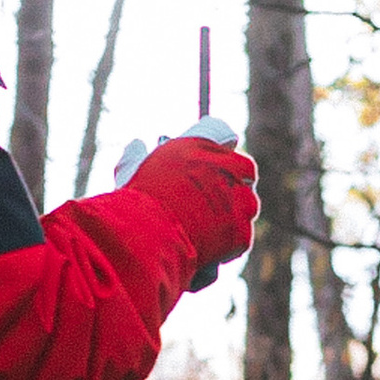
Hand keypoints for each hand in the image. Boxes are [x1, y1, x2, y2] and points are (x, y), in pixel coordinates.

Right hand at [128, 130, 256, 283]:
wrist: (149, 235)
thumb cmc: (138, 200)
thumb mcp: (133, 170)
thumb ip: (137, 156)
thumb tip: (136, 146)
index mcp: (203, 143)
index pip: (222, 133)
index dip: (216, 150)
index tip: (210, 161)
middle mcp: (229, 166)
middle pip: (243, 168)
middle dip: (230, 181)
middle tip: (208, 198)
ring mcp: (241, 200)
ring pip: (246, 203)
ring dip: (232, 212)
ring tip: (206, 226)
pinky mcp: (243, 231)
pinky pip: (241, 236)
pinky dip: (227, 243)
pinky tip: (208, 247)